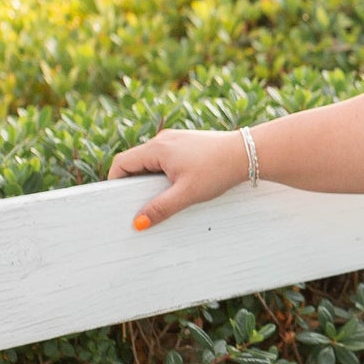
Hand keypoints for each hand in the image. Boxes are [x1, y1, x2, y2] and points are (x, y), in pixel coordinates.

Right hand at [107, 127, 249, 229]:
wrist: (248, 153)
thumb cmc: (218, 170)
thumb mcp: (187, 193)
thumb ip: (161, 208)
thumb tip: (138, 224)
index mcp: (157, 148)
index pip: (122, 162)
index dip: (115, 181)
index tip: (118, 200)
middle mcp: (164, 140)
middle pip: (136, 161)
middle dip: (133, 182)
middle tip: (138, 204)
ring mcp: (177, 140)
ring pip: (152, 159)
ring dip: (151, 177)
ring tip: (161, 197)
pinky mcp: (189, 143)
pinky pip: (167, 157)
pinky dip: (165, 171)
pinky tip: (178, 186)